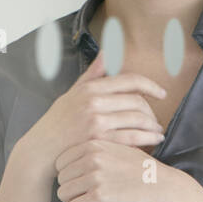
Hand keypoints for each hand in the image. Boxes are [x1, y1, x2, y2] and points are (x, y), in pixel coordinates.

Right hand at [19, 51, 166, 180]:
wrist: (41, 149)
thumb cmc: (57, 121)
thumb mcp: (71, 93)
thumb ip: (92, 74)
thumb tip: (107, 52)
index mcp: (91, 88)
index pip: (130, 81)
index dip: (151, 86)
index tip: (161, 93)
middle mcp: (94, 102)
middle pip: (137, 101)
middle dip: (152, 111)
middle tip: (157, 120)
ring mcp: (96, 122)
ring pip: (137, 120)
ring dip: (153, 127)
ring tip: (157, 132)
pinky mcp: (99, 141)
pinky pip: (132, 138)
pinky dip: (147, 140)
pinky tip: (152, 142)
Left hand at [55, 139, 181, 201]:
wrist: (166, 188)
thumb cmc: (144, 172)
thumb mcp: (120, 149)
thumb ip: (97, 152)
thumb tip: (74, 164)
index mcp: (95, 144)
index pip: (61, 161)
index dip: (69, 176)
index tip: (81, 185)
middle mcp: (92, 157)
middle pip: (61, 178)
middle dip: (71, 191)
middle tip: (85, 198)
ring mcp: (95, 177)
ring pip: (63, 194)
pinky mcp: (100, 197)